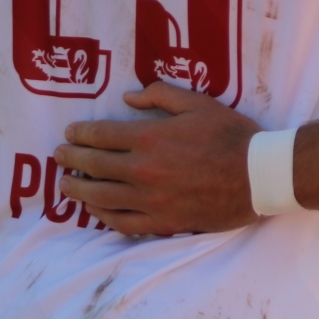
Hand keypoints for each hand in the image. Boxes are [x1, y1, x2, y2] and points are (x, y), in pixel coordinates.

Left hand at [55, 81, 260, 235]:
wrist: (257, 175)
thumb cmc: (230, 135)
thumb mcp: (199, 103)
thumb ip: (160, 95)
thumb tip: (128, 98)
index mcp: (150, 138)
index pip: (101, 135)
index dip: (81, 133)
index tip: (70, 133)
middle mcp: (142, 170)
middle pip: (94, 165)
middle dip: (72, 158)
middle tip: (60, 155)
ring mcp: (149, 200)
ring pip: (100, 197)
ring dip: (78, 189)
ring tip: (66, 184)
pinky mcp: (161, 222)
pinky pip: (121, 223)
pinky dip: (102, 216)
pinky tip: (93, 210)